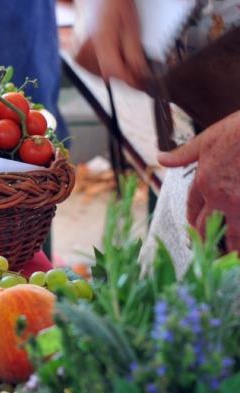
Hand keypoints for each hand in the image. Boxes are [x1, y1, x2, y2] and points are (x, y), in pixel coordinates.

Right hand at [73, 0, 149, 89]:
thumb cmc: (115, 1)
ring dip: (116, 70)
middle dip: (126, 74)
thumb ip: (136, 56)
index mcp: (98, 42)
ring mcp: (76, 54)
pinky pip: (94, 69)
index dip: (133, 81)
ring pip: (102, 75)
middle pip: (109, 76)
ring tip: (126, 54)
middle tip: (140, 65)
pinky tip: (113, 53)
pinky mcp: (75, 55)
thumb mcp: (132, 27)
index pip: (116, 73)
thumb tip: (142, 79)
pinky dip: (106, 66)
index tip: (147, 83)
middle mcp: (83, 51)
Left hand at [158, 111, 239, 249]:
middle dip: (205, 239)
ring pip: (234, 235)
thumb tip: (161, 158)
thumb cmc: (238, 131)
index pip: (194, 207)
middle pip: (208, 226)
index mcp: (204, 182)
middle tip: (204, 251)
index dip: (193, 219)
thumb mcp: (207, 139)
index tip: (194, 228)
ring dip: (230, 248)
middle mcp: (221, 198)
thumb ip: (183, 154)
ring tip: (229, 261)